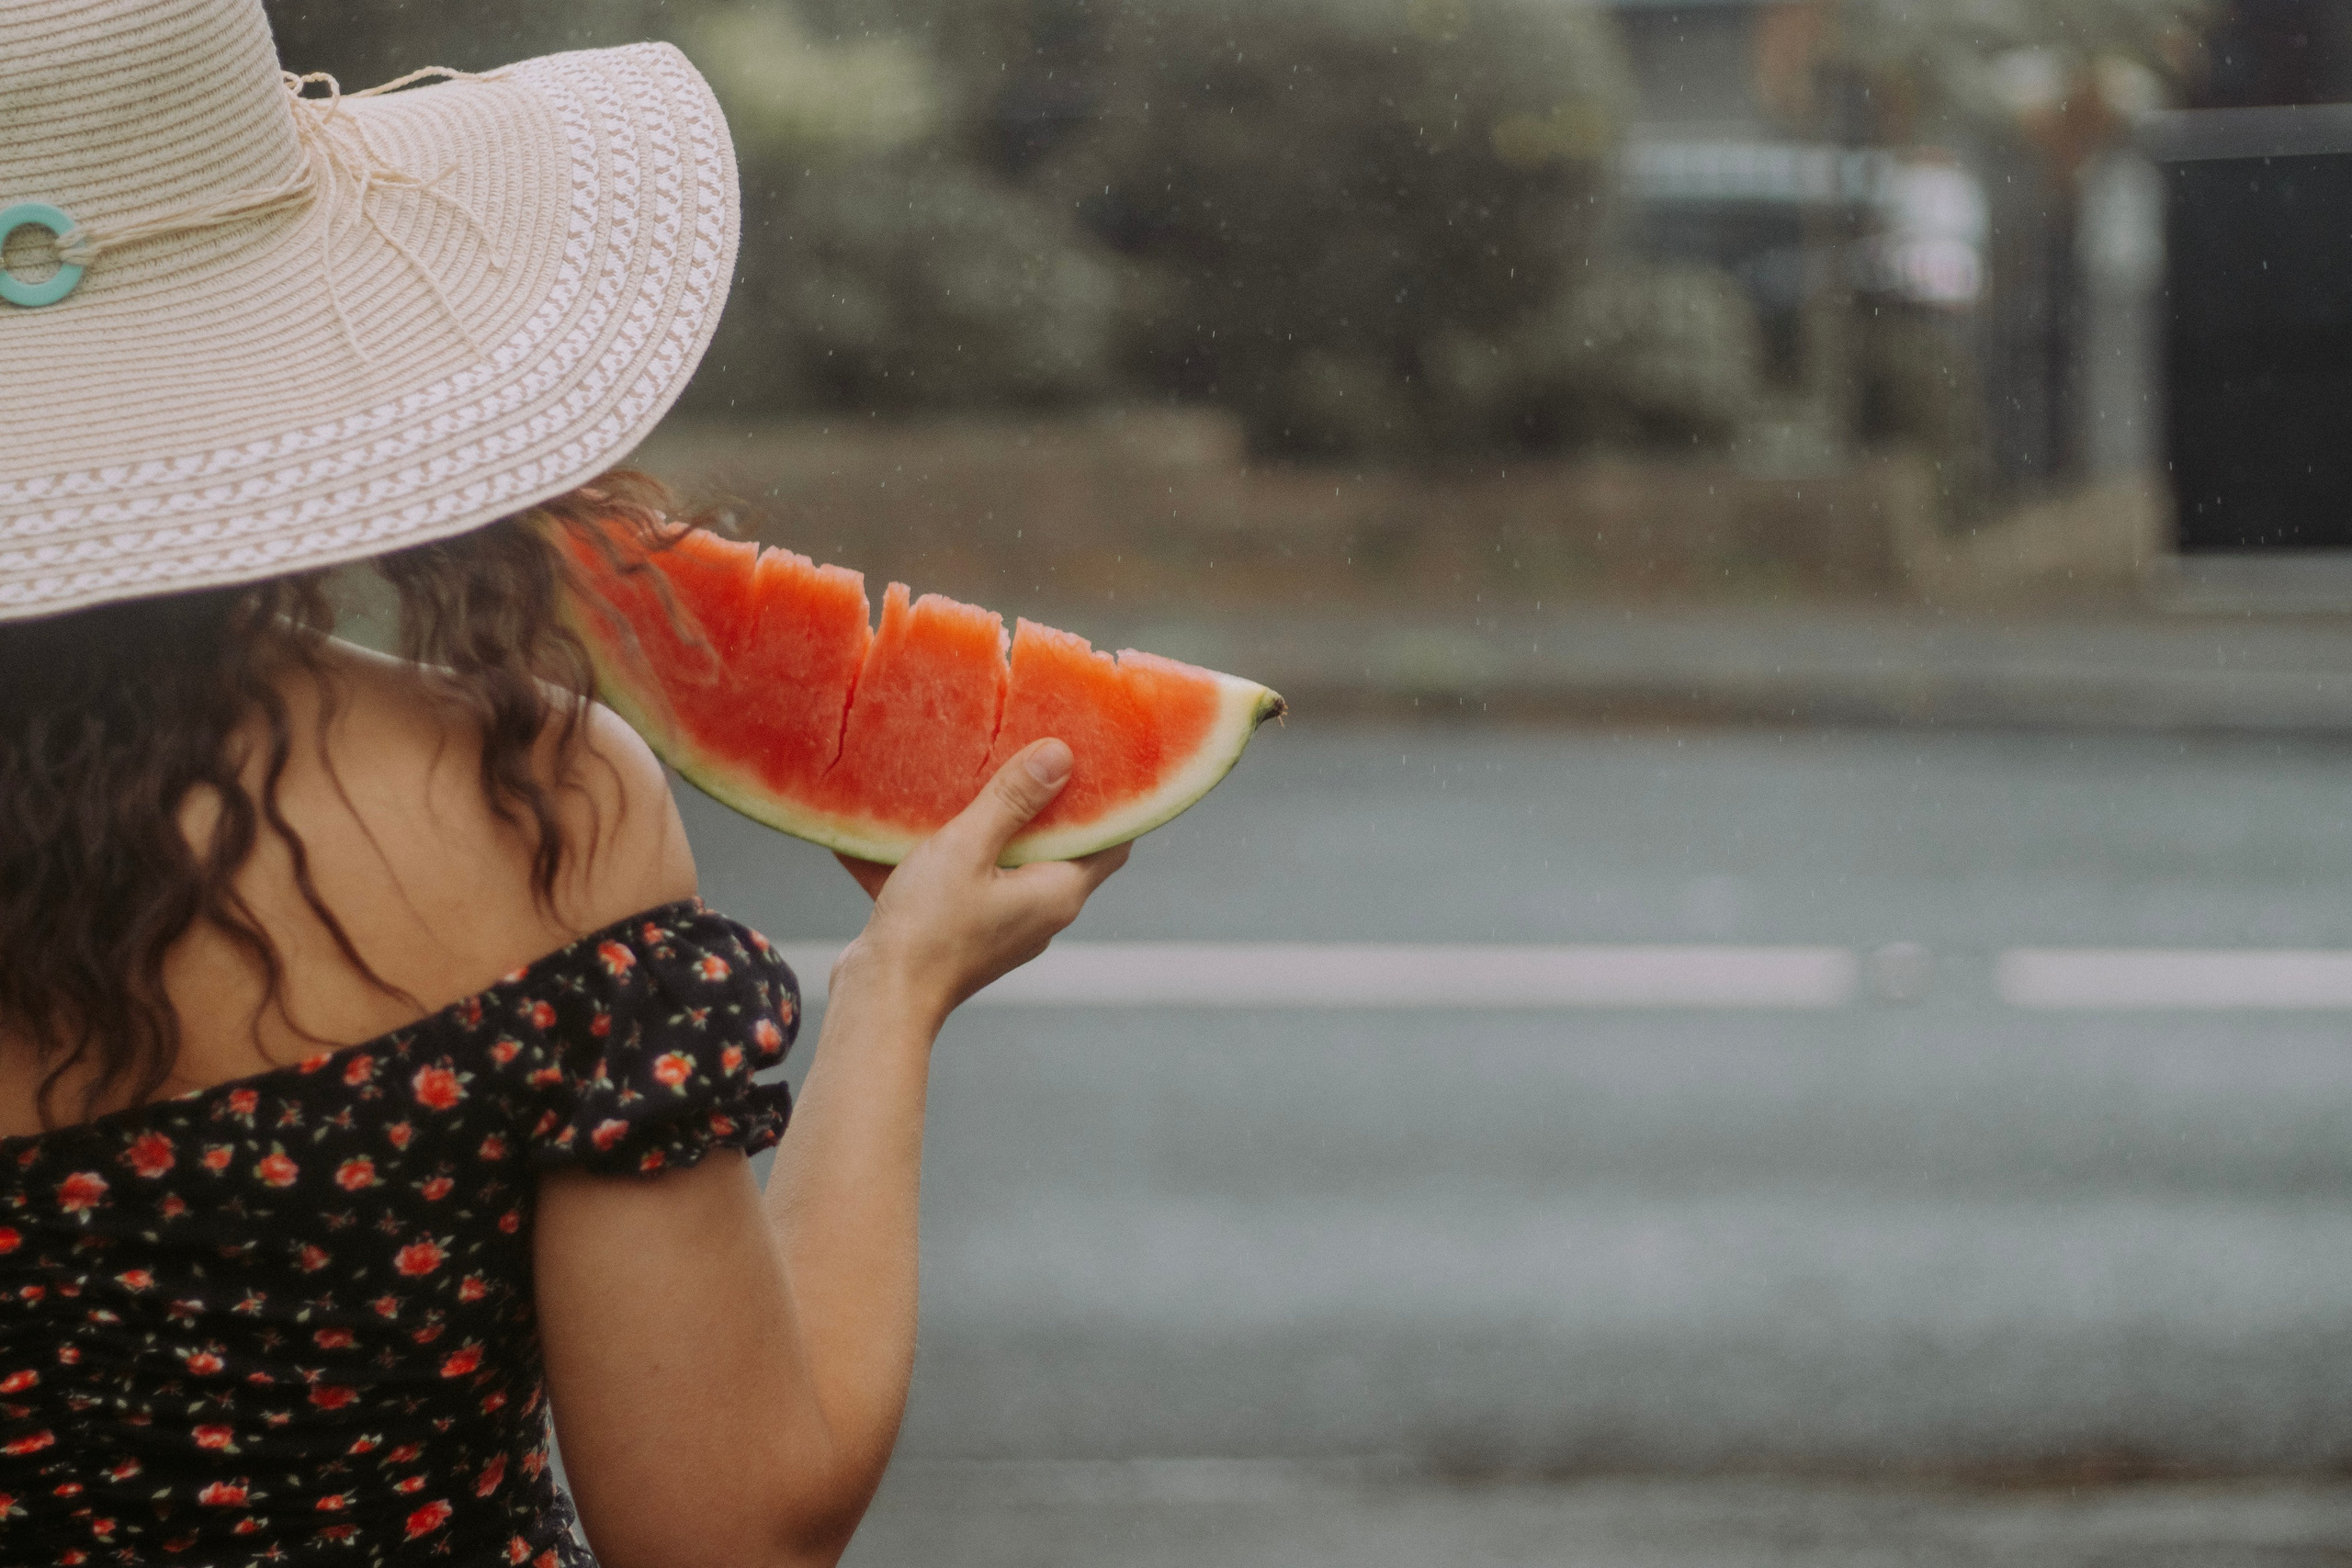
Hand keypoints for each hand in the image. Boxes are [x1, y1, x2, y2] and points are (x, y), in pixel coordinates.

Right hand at [831, 739, 1129, 1023]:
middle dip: (1055, 805)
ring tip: (991, 780)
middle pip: (1067, 848)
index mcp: (1059, 893)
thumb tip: (1061, 755)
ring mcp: (1011, 928)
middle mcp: (1045, 914)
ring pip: (1022, 864)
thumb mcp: (967, 847)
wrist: (881, 998)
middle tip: (1039, 756)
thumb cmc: (927, 927)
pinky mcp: (975, 934)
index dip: (1112, 798)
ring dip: (1010, 828)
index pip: (1111, 839)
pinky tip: (945, 824)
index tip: (1098, 758)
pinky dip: (974, 855)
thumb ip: (1012, 800)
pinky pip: (985, 883)